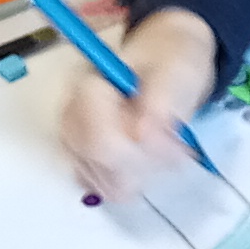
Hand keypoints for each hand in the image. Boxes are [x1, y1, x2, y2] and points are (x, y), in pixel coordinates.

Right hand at [60, 6, 215, 202]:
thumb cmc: (170, 62)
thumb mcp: (175, 73)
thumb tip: (141, 135)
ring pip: (105, 183)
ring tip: (165, 149)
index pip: (100, 139)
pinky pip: (106, 188)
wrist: (166, 59)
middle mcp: (73, 116)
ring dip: (142, 173)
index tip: (175, 144)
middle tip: (176, 148)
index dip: (139, 150)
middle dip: (144, 162)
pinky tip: (150, 160)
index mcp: (88, 87)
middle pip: (100, 165)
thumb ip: (158, 103)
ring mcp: (76, 142)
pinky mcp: (85, 161)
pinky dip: (134, 180)